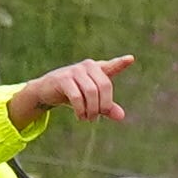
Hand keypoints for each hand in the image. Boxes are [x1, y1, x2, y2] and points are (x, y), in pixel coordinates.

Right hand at [6, 54, 135, 127]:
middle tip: (97, 117)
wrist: (46, 91)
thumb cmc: (73, 94)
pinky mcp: (63, 78)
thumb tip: (121, 117)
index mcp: (97, 69)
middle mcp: (88, 66)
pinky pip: (77, 96)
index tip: (131, 59)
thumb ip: (107, 108)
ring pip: (91, 92)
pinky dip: (80, 109)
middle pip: (104, 86)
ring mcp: (75, 70)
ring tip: (89, 119)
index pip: (111, 66)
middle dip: (103, 105)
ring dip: (92, 109)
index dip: (120, 63)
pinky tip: (80, 116)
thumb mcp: (92, 101)